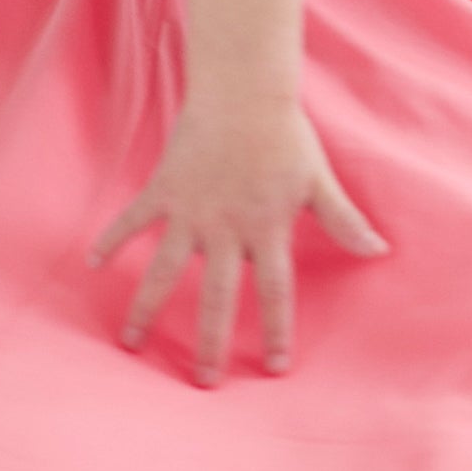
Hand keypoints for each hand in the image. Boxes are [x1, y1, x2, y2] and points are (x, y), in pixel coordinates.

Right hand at [87, 99, 388, 384]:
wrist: (244, 89)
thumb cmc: (286, 134)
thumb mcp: (318, 180)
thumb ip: (344, 220)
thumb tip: (379, 251)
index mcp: (267, 229)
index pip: (276, 291)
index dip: (278, 330)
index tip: (275, 368)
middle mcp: (226, 228)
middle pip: (218, 297)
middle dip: (211, 341)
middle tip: (203, 382)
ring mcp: (190, 211)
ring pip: (164, 272)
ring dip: (146, 309)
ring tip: (130, 344)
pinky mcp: (164, 190)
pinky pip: (132, 221)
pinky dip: (112, 239)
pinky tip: (92, 264)